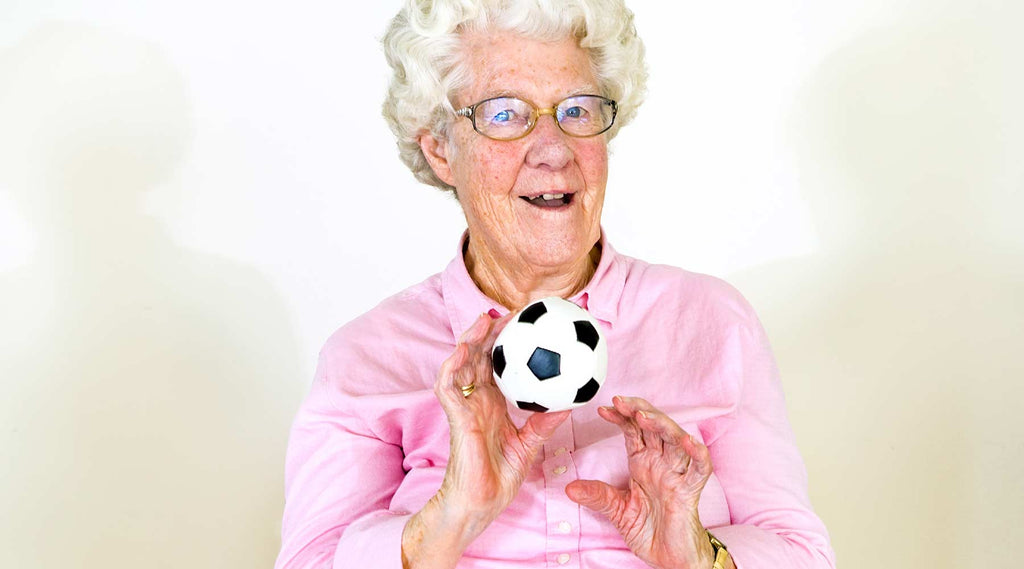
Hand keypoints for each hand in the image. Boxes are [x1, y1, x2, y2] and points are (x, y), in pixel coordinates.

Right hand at [402, 313, 569, 567]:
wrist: (479, 503)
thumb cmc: (499, 478)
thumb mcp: (529, 445)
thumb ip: (544, 423)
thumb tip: (569, 402)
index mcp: (492, 404)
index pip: (498, 365)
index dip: (508, 343)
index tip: (527, 324)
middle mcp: (477, 401)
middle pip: (479, 357)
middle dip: (489, 332)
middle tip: (510, 312)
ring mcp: (464, 407)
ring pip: (460, 364)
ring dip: (470, 339)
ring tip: (484, 319)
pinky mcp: (455, 417)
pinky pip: (448, 386)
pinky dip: (454, 365)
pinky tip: (466, 349)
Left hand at [565, 396, 714, 568]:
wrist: (669, 558)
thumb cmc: (649, 529)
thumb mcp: (617, 510)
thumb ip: (597, 496)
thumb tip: (569, 488)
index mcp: (643, 463)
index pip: (633, 430)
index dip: (621, 416)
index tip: (603, 409)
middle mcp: (661, 464)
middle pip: (654, 427)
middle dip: (639, 411)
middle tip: (620, 402)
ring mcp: (677, 475)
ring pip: (675, 441)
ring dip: (662, 425)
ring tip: (644, 416)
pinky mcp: (690, 492)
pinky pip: (699, 470)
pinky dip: (698, 455)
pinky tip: (689, 442)